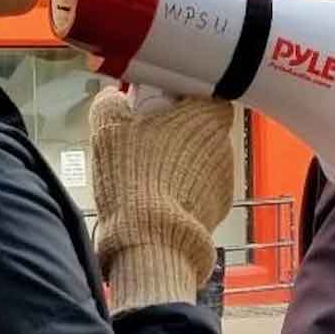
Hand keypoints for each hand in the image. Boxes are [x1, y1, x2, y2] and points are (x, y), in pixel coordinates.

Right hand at [89, 89, 236, 312]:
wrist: (152, 238)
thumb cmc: (133, 175)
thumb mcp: (108, 131)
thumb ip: (111, 104)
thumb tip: (114, 96)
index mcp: (205, 117)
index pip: (205, 95)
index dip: (181, 99)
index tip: (158, 106)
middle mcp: (223, 144)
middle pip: (201, 128)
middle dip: (177, 133)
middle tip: (145, 142)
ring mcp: (225, 178)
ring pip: (201, 160)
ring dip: (181, 164)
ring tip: (148, 177)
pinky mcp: (221, 208)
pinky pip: (202, 190)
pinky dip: (185, 192)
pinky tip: (160, 200)